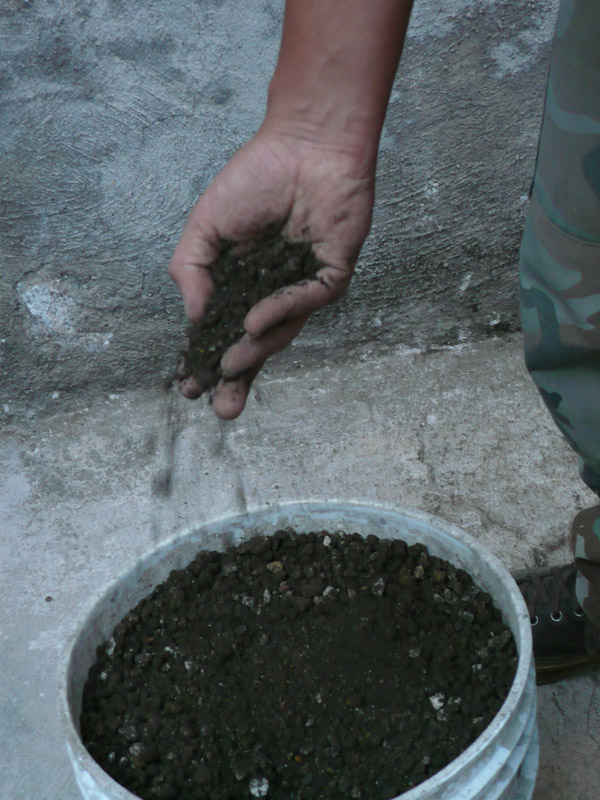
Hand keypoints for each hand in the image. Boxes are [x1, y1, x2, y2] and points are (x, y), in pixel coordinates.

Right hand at [168, 121, 375, 418]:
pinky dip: (281, 313)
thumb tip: (195, 319)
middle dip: (239, 379)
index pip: (223, 330)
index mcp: (241, 281)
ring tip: (231, 367)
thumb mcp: (205, 226)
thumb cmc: (254, 179)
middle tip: (224, 411)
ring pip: (282, 331)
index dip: (205, 359)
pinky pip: (308, 302)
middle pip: (255, 344)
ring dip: (256, 351)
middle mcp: (272, 290)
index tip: (188, 388)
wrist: (304, 144)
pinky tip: (254, 322)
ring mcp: (303, 286)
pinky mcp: (332, 274)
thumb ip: (191, 271)